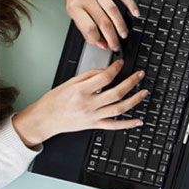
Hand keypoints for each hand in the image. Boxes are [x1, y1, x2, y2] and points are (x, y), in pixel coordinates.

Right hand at [11, 60, 145, 147]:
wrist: (44, 119)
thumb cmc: (54, 100)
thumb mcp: (68, 83)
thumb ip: (88, 76)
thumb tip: (106, 71)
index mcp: (80, 91)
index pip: (104, 77)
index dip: (116, 68)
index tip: (121, 63)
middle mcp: (88, 104)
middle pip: (116, 92)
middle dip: (131, 82)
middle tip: (140, 75)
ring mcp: (92, 116)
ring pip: (119, 108)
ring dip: (134, 100)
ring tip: (144, 92)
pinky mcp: (94, 125)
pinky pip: (114, 125)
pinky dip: (128, 124)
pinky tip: (139, 121)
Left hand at [45, 0, 139, 51]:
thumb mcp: (73, 14)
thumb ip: (85, 30)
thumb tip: (101, 43)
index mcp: (75, 8)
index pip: (88, 27)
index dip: (97, 39)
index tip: (104, 45)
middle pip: (102, 21)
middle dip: (112, 37)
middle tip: (116, 45)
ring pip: (112, 10)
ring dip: (120, 24)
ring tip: (124, 34)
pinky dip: (130, 4)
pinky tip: (135, 13)